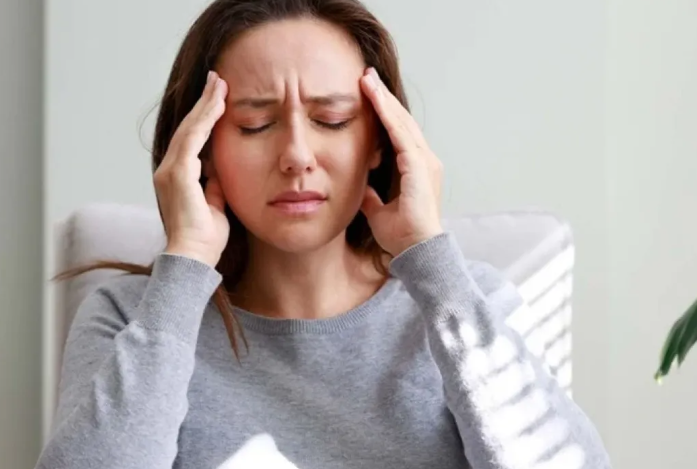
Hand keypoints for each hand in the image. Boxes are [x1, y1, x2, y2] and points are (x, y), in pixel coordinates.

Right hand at [154, 70, 229, 266]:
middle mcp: (168, 170)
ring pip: (190, 129)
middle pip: (189, 128)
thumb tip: (219, 170)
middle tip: (217, 80)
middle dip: (204, 103)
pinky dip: (205, 121)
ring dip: (206, 105)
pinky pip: (192, 140)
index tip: (218, 98)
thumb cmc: (205, 238)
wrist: (194, 257)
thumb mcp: (215, 204)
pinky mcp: (178, 175)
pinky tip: (217, 105)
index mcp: (177, 177)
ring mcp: (170, 171)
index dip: (204, 118)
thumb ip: (214, 185)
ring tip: (219, 84)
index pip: (192, 139)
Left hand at [359, 68, 443, 256]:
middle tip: (366, 75)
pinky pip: (401, 135)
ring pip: (401, 123)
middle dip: (383, 98)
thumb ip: (371, 196)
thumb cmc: (402, 235)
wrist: (416, 251)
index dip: (383, 113)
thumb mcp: (378, 211)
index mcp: (416, 169)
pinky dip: (388, 115)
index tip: (367, 94)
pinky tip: (375, 99)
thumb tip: (360, 188)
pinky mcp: (419, 167)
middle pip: (401, 121)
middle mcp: (424, 161)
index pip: (397, 133)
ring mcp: (425, 162)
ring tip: (366, 79)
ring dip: (383, 100)